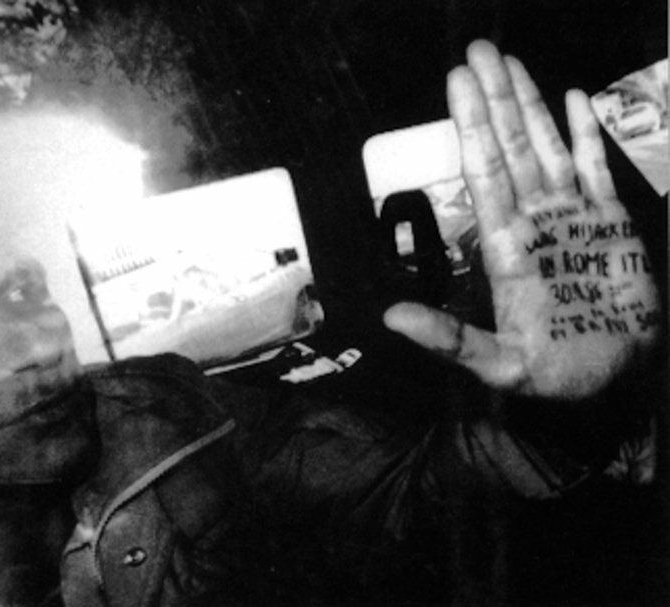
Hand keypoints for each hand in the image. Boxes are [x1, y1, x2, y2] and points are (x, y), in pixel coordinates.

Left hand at [384, 40, 659, 399]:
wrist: (613, 383)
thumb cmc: (555, 377)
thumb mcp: (497, 364)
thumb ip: (448, 339)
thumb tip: (391, 318)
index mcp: (506, 246)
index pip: (484, 173)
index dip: (472, 127)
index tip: (458, 84)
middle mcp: (534, 221)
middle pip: (510, 148)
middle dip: (494, 100)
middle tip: (479, 51)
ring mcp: (571, 217)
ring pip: (545, 148)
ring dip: (529, 104)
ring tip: (510, 62)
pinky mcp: (610, 223)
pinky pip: (595, 167)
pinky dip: (584, 134)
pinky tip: (571, 98)